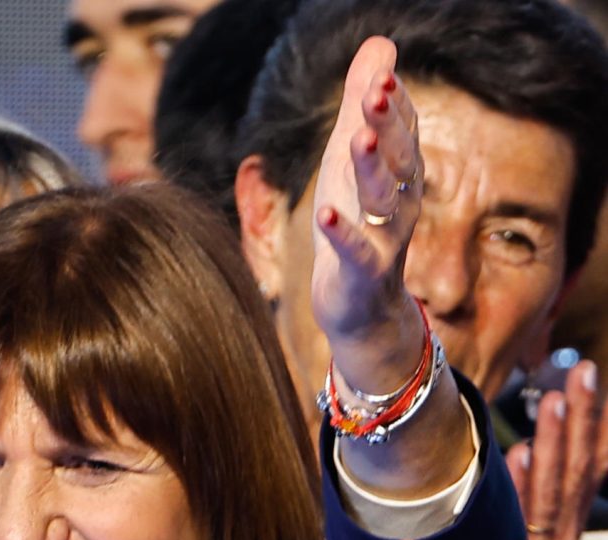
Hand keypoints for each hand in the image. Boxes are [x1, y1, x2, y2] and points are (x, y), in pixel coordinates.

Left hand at [311, 37, 423, 379]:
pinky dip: (342, 233)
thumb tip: (380, 43)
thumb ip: (364, 107)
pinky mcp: (361, 275)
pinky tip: (324, 213)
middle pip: (399, 161)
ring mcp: (384, 241)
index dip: (393, 105)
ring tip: (358, 140)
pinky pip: (355, 252)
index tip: (381, 74)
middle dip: (388, 127)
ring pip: (383, 202)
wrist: (361, 308)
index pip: (403, 133)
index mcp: (399, 176)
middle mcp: (399, 205)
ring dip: (372, 170)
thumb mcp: (353, 162)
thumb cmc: (355, 225)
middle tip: (375, 94)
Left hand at [508, 360, 607, 539]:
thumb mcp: (519, 537)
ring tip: (554, 400)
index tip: (588, 383)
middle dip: (583, 419)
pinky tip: (523, 456)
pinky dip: (525, 488)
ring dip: (557, 442)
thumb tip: (522, 451)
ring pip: (556, 490)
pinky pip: (525, 523)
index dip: (592, 426)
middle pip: (578, 469)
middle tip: (582, 372)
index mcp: (564, 527)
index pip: (586, 467)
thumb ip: (524, 496)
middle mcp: (562, 537)